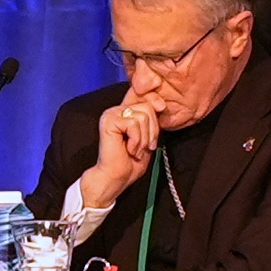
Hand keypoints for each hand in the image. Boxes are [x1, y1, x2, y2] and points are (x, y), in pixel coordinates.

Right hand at [74, 90, 164, 211]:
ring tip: (135, 149)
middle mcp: (117, 109)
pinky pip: (134, 124)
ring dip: (144, 138)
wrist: (116, 178)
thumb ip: (151, 119)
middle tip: (144, 146)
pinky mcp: (109, 121)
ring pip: (143, 115)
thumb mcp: (147, 136)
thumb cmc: (131, 162)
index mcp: (126, 112)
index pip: (142, 92)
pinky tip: (128, 149)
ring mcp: (111, 113)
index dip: (154, 97)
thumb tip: (159, 103)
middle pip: (148, 106)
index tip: (161, 107)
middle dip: (152, 130)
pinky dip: (136, 140)